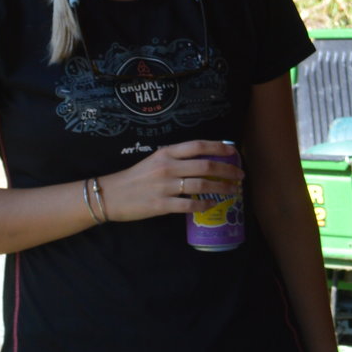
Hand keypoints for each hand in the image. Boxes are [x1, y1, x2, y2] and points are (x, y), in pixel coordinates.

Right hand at [99, 139, 242, 221]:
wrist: (111, 195)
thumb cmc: (135, 178)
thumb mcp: (154, 160)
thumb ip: (176, 159)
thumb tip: (203, 161)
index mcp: (166, 153)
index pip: (198, 146)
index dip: (219, 147)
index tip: (233, 152)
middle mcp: (168, 167)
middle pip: (206, 166)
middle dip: (228, 171)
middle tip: (240, 176)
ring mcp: (165, 186)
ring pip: (202, 186)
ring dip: (222, 189)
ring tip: (234, 192)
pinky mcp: (161, 205)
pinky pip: (189, 205)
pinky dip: (204, 205)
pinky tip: (212, 205)